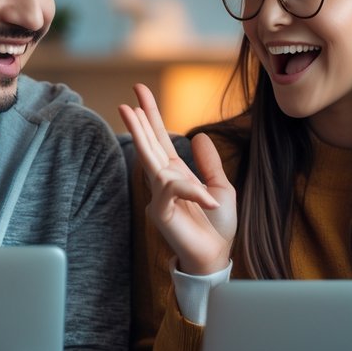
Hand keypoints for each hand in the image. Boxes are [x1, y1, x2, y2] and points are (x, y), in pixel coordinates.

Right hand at [118, 83, 236, 275]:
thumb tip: (199, 136)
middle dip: (139, 119)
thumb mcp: (220, 187)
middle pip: (149, 144)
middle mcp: (164, 182)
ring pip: (149, 159)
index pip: (160, 140)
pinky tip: (208, 199)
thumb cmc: (217, 226)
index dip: (151, 117)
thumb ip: (209, 163)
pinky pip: (174, 190)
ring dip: (141, 134)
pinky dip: (193, 191)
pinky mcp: (162, 213)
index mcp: (176, 174)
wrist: (217, 256)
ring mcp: (160, 197)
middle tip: (131, 94)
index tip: (140, 93)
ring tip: (131, 112)